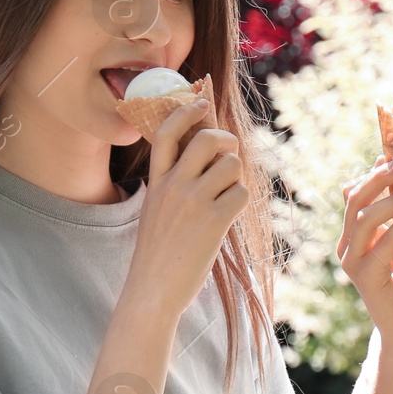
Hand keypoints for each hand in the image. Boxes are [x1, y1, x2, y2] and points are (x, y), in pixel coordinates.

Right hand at [123, 98, 247, 319]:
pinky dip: (239, 201)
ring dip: (235, 177)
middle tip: (229, 155)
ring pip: (231, 164)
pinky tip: (227, 218)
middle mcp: (173, 186)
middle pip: (207, 139)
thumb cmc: (157, 254)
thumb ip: (173, 184)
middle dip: (226, 142)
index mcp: (156, 182)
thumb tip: (205, 162)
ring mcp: (193, 202)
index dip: (185, 111)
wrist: (152, 291)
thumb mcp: (155, 210)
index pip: (167, 132)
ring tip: (225, 198)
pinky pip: (240, 192)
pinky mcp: (213, 221)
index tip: (200, 102)